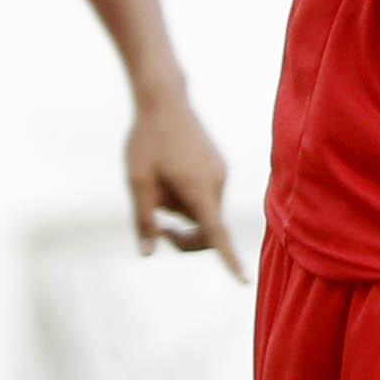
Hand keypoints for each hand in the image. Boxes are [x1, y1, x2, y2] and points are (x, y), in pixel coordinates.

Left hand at [125, 84, 244, 282]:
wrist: (163, 99)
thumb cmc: (147, 140)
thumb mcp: (137, 182)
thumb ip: (144, 219)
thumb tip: (147, 254)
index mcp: (198, 188)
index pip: (215, 233)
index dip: (228, 260)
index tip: (241, 280)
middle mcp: (217, 182)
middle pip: (205, 226)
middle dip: (182, 232)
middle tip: (155, 228)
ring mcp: (220, 172)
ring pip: (203, 208)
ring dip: (181, 209)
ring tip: (156, 180)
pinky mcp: (217, 164)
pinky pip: (205, 193)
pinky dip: (188, 194)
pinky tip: (168, 170)